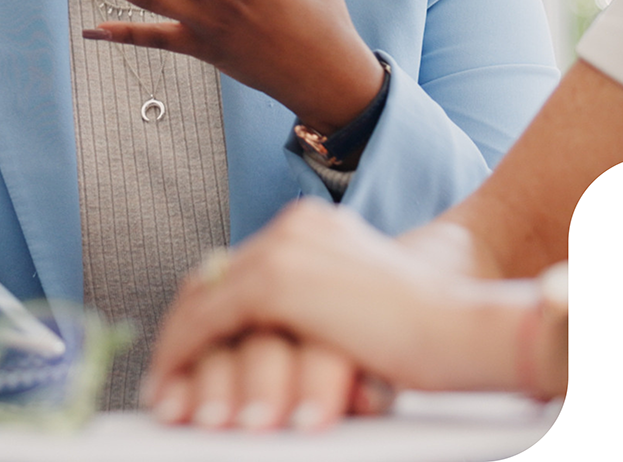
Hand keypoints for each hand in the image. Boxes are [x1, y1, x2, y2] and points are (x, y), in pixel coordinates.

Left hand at [144, 200, 565, 414]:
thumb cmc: (423, 328)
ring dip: (178, 353)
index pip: (238, 266)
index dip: (206, 312)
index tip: (188, 353)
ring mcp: (283, 249)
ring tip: (166, 395)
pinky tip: (175, 390)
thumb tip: (273, 340)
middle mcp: (292, 227)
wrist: (458, 325)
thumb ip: (313, 309)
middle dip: (183, 333)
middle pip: (212, 277)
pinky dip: (181, 357)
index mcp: (313, 227)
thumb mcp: (354, 308)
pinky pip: (205, 321)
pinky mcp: (277, 282)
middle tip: (164, 379)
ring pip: (202, 300)